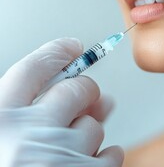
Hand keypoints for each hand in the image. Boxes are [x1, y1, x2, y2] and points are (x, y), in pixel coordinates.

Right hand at [0, 38, 123, 166]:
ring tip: (65, 152)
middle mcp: (29, 138)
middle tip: (81, 103)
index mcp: (0, 122)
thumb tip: (83, 90)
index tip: (73, 47)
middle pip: (77, 89)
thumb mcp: (2, 135)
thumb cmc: (11, 166)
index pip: (34, 69)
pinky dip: (102, 157)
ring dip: (85, 135)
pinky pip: (113, 153)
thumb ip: (29, 109)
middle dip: (84, 93)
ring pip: (94, 126)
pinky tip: (83, 164)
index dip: (57, 53)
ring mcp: (60, 158)